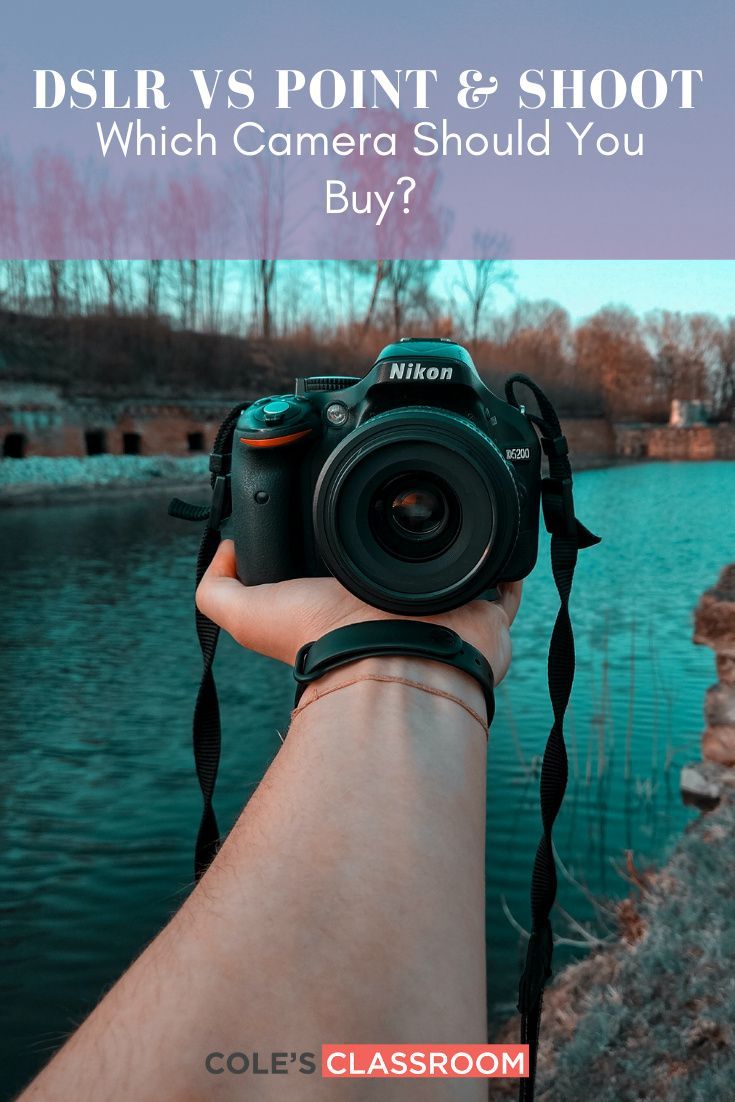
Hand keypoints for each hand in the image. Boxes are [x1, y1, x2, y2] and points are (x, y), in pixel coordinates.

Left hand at [196, 540, 521, 683]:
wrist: (391, 662)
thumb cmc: (325, 641)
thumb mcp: (249, 615)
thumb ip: (219, 589)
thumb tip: (225, 548)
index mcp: (351, 610)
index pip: (352, 573)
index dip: (352, 546)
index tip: (354, 510)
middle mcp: (397, 616)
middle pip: (407, 573)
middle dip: (410, 543)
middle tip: (411, 503)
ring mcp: (443, 617)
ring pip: (457, 577)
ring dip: (459, 549)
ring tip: (458, 511)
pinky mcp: (486, 616)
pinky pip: (506, 587)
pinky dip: (509, 565)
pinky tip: (505, 536)